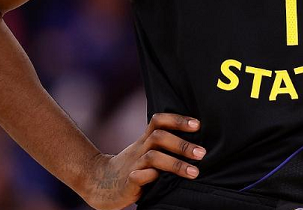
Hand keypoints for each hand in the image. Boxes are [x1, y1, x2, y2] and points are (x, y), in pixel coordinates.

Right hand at [83, 113, 204, 209]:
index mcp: (145, 139)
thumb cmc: (133, 166)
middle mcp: (140, 148)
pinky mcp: (128, 182)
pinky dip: (150, 176)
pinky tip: (161, 179)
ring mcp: (133, 164)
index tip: (198, 125)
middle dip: (182, 144)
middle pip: (159, 136)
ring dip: (176, 164)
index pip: (159, 120)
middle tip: (202, 153)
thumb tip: (197, 143)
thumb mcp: (147, 151)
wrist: (100, 182)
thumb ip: (165, 145)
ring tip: (195, 172)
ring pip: (153, 156)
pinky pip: (138, 176)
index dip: (178, 119)